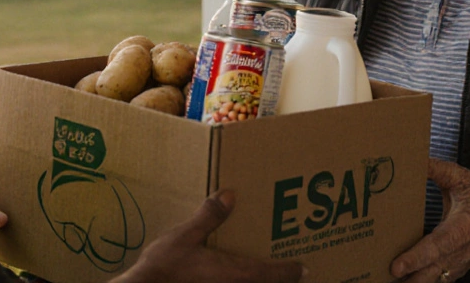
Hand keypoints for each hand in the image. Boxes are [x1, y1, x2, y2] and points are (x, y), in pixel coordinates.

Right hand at [112, 190, 304, 282]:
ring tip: (265, 269)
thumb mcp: (185, 236)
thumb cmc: (164, 269)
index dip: (294, 271)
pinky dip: (241, 281)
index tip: (305, 266)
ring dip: (261, 279)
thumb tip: (230, 195)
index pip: (277, 275)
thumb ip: (209, 216)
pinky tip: (231, 273)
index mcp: (237, 274)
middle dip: (280, 277)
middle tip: (291, 266)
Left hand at [390, 159, 469, 281]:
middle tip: (381, 274)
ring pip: (431, 282)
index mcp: (462, 228)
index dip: (415, 258)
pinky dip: (417, 281)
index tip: (395, 266)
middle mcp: (460, 252)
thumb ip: (436, 169)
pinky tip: (400, 279)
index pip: (436, 248)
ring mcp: (458, 266)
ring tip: (384, 278)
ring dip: (410, 282)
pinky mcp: (454, 271)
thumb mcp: (462, 178)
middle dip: (406, 279)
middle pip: (429, 275)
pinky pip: (434, 282)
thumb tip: (413, 158)